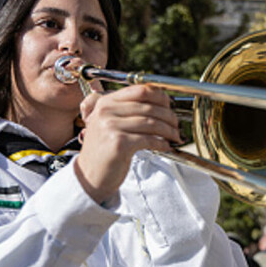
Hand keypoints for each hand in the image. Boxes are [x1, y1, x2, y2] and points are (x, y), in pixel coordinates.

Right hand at [75, 85, 180, 203]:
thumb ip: (129, 111)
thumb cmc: (105, 150)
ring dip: (168, 130)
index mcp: (106, 102)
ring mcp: (110, 127)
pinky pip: (148, 139)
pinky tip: (166, 146)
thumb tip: (163, 104)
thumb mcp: (111, 124)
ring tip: (174, 136)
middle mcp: (106, 111)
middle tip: (176, 125)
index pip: (140, 90)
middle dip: (168, 116)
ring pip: (151, 123)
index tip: (170, 106)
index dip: (160, 97)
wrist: (89, 176)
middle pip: (148, 107)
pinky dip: (161, 143)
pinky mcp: (118, 143)